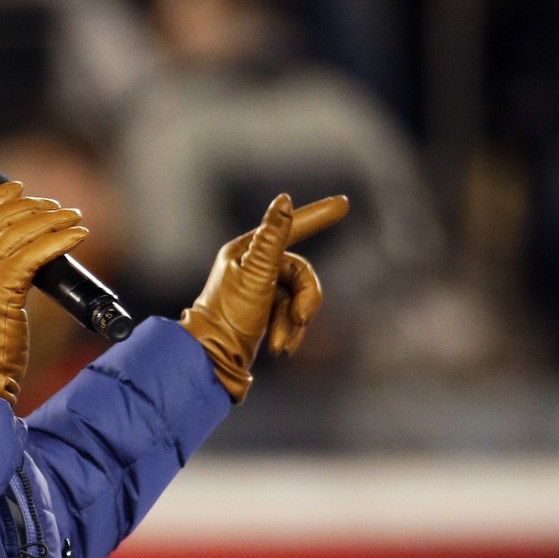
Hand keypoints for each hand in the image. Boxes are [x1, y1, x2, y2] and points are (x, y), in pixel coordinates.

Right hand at [0, 181, 87, 405]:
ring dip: (53, 219)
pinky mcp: (2, 284)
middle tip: (57, 206)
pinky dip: (61, 239)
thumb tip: (14, 255)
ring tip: (74, 217)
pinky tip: (77, 235)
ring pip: (21, 230)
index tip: (19, 188)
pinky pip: (37, 251)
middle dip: (32, 206)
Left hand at [180, 194, 347, 402]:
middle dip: (305, 300)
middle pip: (301, 273)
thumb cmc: (231, 314)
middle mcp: (251, 267)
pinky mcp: (263, 313)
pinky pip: (291, 316)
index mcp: (246, 251)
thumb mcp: (256, 273)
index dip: (317, 215)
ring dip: (293, 324)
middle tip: (299, 320)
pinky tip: (280, 349)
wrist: (214, 358)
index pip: (289, 227)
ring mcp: (259, 291)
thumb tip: (284, 199)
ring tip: (279, 345)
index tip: (343, 202)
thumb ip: (273, 238)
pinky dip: (289, 332)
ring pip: (299, 298)